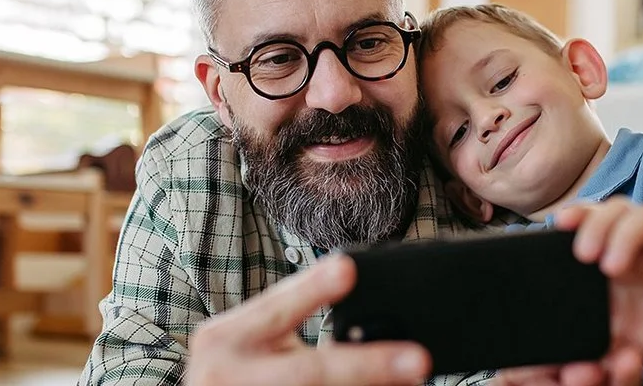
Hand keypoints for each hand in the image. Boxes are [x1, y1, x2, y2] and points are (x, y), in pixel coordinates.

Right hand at [185, 255, 431, 385]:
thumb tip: (366, 310)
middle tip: (417, 360)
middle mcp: (228, 376)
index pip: (276, 308)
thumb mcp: (249, 340)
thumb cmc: (237, 370)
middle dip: (367, 365)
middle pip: (309, 372)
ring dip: (371, 385)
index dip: (312, 289)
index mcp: (225, 339)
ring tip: (412, 377)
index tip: (349, 268)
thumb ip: (291, 320)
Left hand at [494, 198, 642, 384]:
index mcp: (610, 251)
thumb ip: (582, 339)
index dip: (576, 214)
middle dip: (596, 225)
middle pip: (613, 209)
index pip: (590, 218)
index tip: (559, 224)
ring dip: (625, 235)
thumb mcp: (610, 336)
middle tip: (585, 255)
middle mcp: (635, 240)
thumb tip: (545, 354)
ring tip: (613, 266)